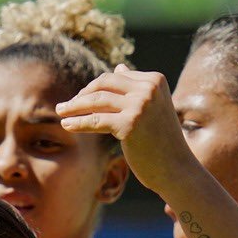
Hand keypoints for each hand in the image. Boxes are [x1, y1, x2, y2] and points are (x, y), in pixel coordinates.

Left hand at [56, 65, 199, 196]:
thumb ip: (135, 88)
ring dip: (74, 107)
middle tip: (65, 105)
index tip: (81, 98)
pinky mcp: (130, 124)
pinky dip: (78, 123)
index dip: (95, 87)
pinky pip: (95, 120)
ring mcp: (140, 105)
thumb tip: (118, 68)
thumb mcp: (152, 107)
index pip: (117, 77)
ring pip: (97, 100)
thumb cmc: (162, 140)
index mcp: (155, 80)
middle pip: (104, 84)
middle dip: (82, 94)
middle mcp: (148, 88)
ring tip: (60, 112)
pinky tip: (66, 125)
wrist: (176, 169)